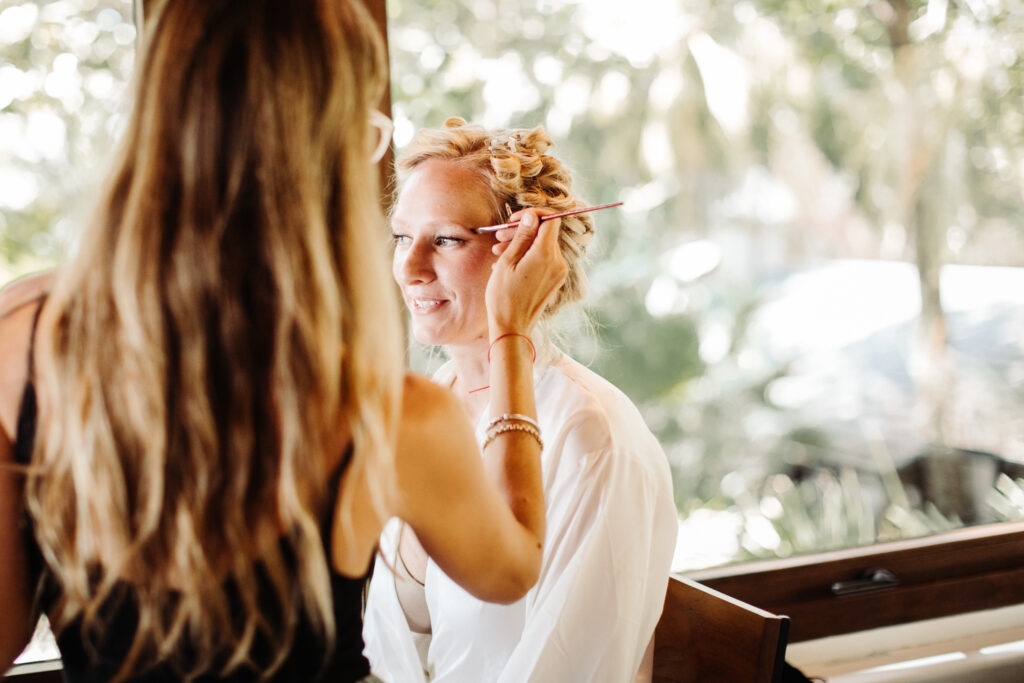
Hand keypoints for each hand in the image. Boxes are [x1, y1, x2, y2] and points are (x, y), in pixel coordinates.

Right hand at [485, 208, 566, 335]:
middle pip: (545, 233)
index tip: (514, 219)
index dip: (533, 215)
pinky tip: (508, 262)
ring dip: (523, 243)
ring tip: (498, 250)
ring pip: (543, 246)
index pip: (551, 220)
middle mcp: (558, 262)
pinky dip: (528, 255)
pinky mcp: (555, 280)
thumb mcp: (507, 262)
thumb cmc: (504, 296)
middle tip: (499, 236)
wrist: (512, 328)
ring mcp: (558, 272)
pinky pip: (544, 259)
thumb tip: (532, 216)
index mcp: (545, 254)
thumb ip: (522, 236)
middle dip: (523, 230)